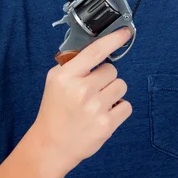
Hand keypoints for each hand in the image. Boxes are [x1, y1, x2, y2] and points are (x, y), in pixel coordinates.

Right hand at [32, 27, 132, 173]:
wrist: (51, 145)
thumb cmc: (55, 109)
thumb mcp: (55, 80)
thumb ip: (73, 63)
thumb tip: (97, 48)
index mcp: (67, 76)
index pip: (96, 51)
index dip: (113, 39)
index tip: (125, 32)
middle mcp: (82, 90)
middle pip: (112, 70)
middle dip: (105, 77)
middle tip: (93, 89)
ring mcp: (95, 108)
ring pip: (121, 86)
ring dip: (113, 92)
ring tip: (98, 102)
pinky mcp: (106, 125)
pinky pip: (126, 106)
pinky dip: (119, 108)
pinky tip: (105, 113)